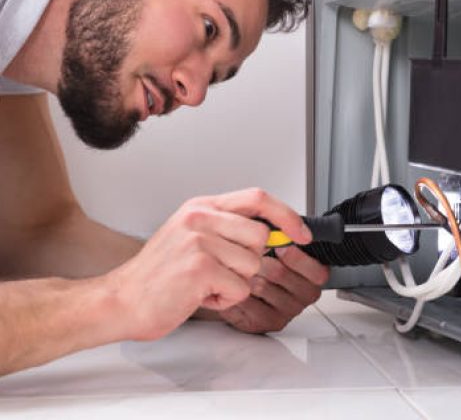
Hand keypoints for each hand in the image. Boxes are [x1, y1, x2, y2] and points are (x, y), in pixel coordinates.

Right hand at [106, 188, 310, 341]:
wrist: (124, 298)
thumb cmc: (159, 272)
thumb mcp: (192, 235)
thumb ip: (229, 227)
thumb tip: (273, 231)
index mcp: (201, 207)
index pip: (257, 198)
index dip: (286, 215)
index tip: (300, 232)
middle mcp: (200, 218)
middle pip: (260, 237)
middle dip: (249, 262)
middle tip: (223, 270)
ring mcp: (199, 241)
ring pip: (252, 266)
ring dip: (234, 283)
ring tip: (206, 283)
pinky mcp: (200, 268)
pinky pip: (239, 288)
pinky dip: (224, 299)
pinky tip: (200, 295)